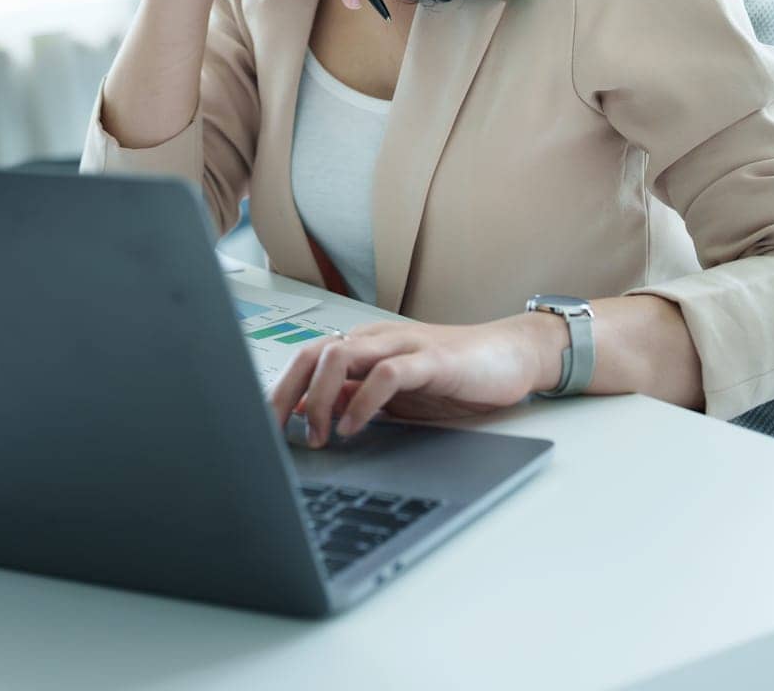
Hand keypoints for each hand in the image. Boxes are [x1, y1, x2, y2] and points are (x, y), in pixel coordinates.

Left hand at [264, 318, 543, 445]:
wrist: (511, 355)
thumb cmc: (453, 374)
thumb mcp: (393, 394)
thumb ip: (351, 395)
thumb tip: (303, 409)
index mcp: (364, 346)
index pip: (306, 359)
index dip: (278, 391)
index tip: (262, 428)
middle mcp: (376, 338)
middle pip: (313, 353)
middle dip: (286, 392)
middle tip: (276, 432)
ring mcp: (404, 344)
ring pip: (342, 354)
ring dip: (322, 397)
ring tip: (319, 434)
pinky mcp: (432, 359)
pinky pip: (387, 373)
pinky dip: (364, 400)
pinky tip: (354, 427)